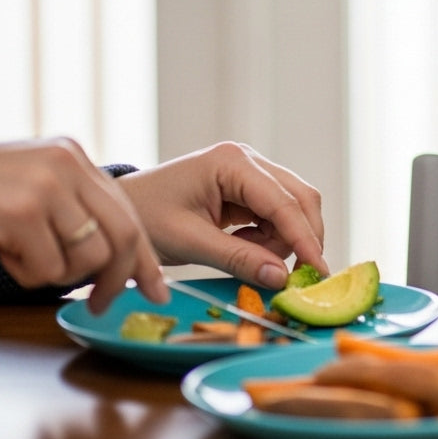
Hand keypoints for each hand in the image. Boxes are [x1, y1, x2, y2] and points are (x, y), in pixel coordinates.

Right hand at [0, 138, 165, 312]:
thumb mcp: (27, 190)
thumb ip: (69, 209)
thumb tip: (118, 260)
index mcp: (71, 156)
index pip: (127, 211)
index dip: (144, 256)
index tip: (158, 290)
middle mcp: (65, 162)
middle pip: (122, 235)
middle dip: (119, 278)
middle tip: (102, 304)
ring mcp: (44, 184)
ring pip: (88, 256)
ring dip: (57, 274)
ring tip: (21, 257)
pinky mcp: (21, 211)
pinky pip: (49, 269)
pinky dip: (26, 275)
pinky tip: (0, 252)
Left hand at [116, 142, 325, 290]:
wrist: (118, 212)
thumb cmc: (145, 219)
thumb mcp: (190, 242)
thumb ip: (239, 259)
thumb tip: (282, 278)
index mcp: (232, 163)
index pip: (283, 203)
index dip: (305, 239)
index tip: (319, 272)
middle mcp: (248, 160)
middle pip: (300, 198)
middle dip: (302, 238)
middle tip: (297, 275)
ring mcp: (249, 172)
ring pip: (292, 209)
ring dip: (283, 240)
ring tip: (251, 259)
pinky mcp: (247, 188)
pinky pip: (276, 215)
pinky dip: (270, 238)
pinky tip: (244, 246)